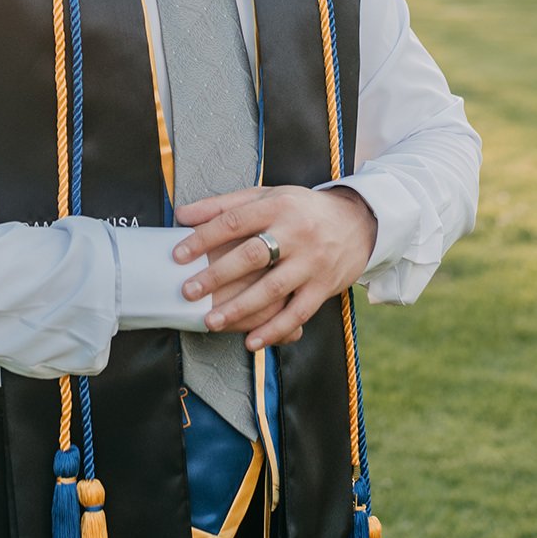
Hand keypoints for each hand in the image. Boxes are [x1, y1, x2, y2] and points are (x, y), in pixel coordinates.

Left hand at [173, 184, 378, 350]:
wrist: (358, 221)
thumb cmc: (301, 209)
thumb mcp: (267, 196)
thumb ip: (224, 205)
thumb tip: (182, 216)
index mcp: (278, 206)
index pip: (235, 221)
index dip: (204, 238)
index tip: (178, 255)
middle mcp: (296, 232)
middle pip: (253, 255)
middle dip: (217, 275)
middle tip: (188, 291)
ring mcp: (312, 261)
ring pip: (274, 288)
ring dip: (241, 308)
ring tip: (211, 322)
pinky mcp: (325, 286)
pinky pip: (298, 312)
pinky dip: (275, 329)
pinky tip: (251, 341)